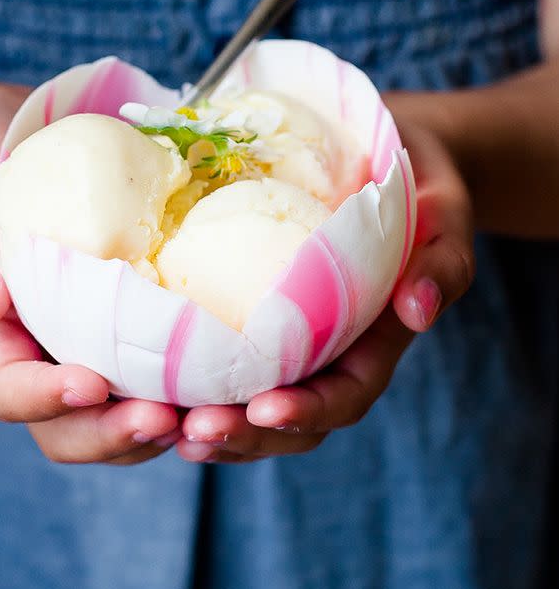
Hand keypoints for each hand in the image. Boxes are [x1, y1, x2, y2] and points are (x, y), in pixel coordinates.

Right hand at [0, 87, 180, 464]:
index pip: (8, 391)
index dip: (45, 400)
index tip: (90, 382)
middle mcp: (42, 351)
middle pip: (70, 429)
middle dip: (115, 435)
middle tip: (165, 420)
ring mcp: (91, 340)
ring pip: (122, 413)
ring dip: (163, 426)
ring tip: (210, 414)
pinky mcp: (134, 316)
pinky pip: (162, 365)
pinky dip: (194, 383)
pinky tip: (233, 372)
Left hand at [176, 117, 474, 463]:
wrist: (386, 155)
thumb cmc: (420, 186)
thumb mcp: (446, 214)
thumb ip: (443, 262)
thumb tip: (416, 311)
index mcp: (376, 340)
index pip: (346, 394)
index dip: (309, 410)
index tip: (267, 408)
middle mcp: (328, 351)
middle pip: (289, 417)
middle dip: (243, 433)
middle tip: (193, 431)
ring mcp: (287, 337)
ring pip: (247, 401)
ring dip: (207, 421)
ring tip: (155, 422)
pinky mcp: (250, 311)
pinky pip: (219, 355)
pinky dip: (185, 377)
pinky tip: (142, 379)